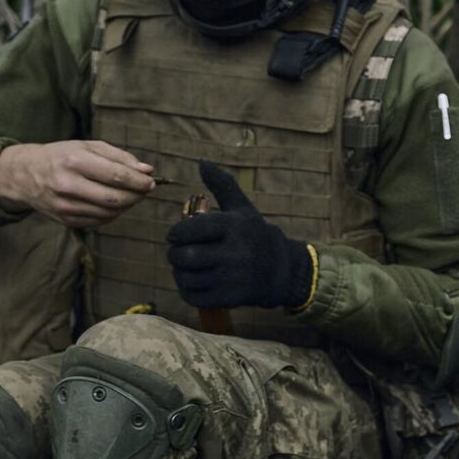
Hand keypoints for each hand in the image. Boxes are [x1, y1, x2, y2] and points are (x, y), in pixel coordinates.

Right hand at [0, 140, 153, 226]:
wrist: (24, 175)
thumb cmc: (61, 156)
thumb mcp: (87, 146)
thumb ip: (119, 156)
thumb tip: (147, 170)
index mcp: (74, 161)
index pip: (117, 176)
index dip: (139, 181)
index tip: (151, 182)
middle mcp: (68, 185)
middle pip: (116, 199)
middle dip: (137, 196)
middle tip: (144, 190)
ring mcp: (65, 206)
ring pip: (110, 213)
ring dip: (127, 205)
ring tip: (129, 195)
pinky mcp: (66, 221)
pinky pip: (100, 221)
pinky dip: (113, 213)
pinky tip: (112, 203)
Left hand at [166, 160, 314, 310]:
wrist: (283, 270)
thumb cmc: (256, 235)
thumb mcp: (243, 208)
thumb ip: (222, 184)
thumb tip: (202, 161)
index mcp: (235, 227)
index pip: (190, 230)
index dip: (176, 233)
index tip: (175, 236)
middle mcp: (235, 253)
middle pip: (185, 256)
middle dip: (175, 255)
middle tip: (177, 254)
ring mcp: (233, 278)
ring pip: (187, 278)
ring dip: (179, 273)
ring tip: (184, 268)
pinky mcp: (231, 298)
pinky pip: (194, 297)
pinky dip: (187, 290)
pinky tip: (193, 282)